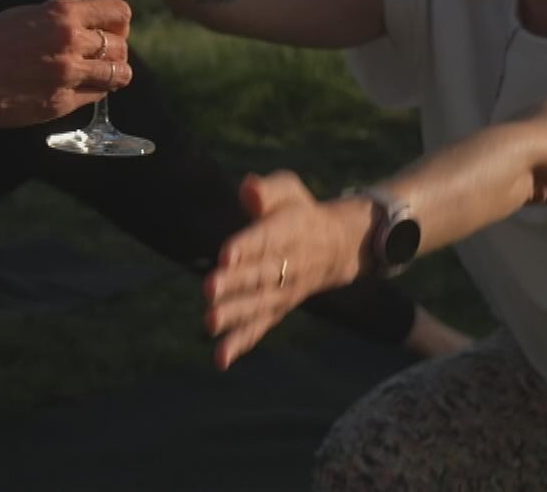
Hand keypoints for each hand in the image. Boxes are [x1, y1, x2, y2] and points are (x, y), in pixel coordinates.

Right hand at [0, 0, 133, 125]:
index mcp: (61, 14)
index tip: (111, 27)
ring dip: (111, 73)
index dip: (118, 21)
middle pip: (121, 45)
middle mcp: (71, 42)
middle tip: (100, 54)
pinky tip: (76, 87)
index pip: (118, 12)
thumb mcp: (25, 14)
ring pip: (118, 74)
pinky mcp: (61, 103)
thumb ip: (60, 18)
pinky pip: (96, 96)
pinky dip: (92, 91)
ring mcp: (68, 75)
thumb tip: (88, 23)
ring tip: (97, 73)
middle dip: (115, 48)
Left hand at [203, 171, 372, 368]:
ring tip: (209, 322)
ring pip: (260, 304)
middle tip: (209, 290)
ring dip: (235, 315)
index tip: (226, 254)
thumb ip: (268, 189)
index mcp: (290, 230)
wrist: (337, 245)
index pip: (267, 238)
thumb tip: (248, 188)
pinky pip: (262, 326)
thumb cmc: (299, 211)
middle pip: (261, 275)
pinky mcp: (278, 307)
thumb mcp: (290, 190)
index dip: (248, 246)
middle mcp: (289, 264)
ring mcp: (285, 290)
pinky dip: (242, 342)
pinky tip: (220, 358)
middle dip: (235, 284)